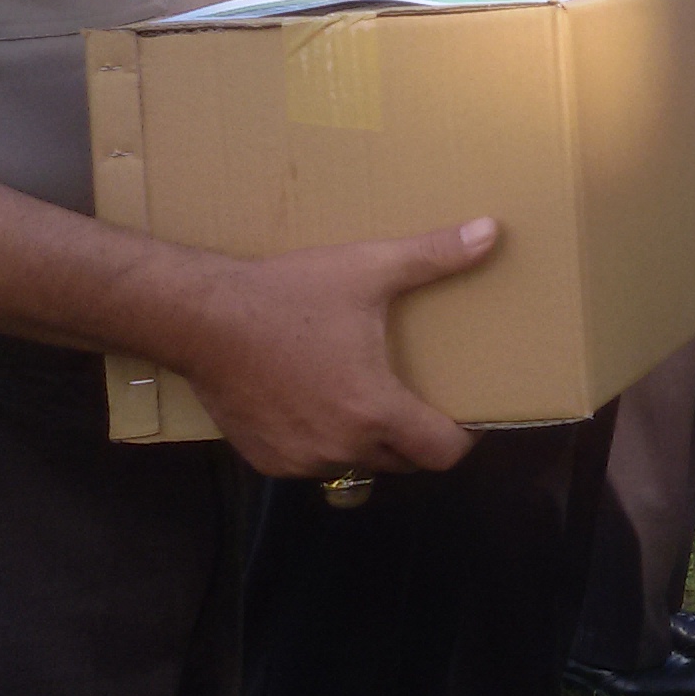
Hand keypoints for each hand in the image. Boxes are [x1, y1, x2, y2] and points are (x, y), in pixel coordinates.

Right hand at [168, 219, 495, 478]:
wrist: (202, 319)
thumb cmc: (289, 295)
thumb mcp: (367, 270)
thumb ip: (434, 257)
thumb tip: (492, 231)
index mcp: (375, 410)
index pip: (442, 454)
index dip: (462, 438)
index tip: (466, 416)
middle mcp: (342, 448)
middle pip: (404, 461)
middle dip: (416, 437)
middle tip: (418, 398)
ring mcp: (301, 461)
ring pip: (358, 464)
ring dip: (368, 441)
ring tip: (367, 398)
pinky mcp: (268, 461)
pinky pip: (313, 464)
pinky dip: (323, 443)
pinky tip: (319, 404)